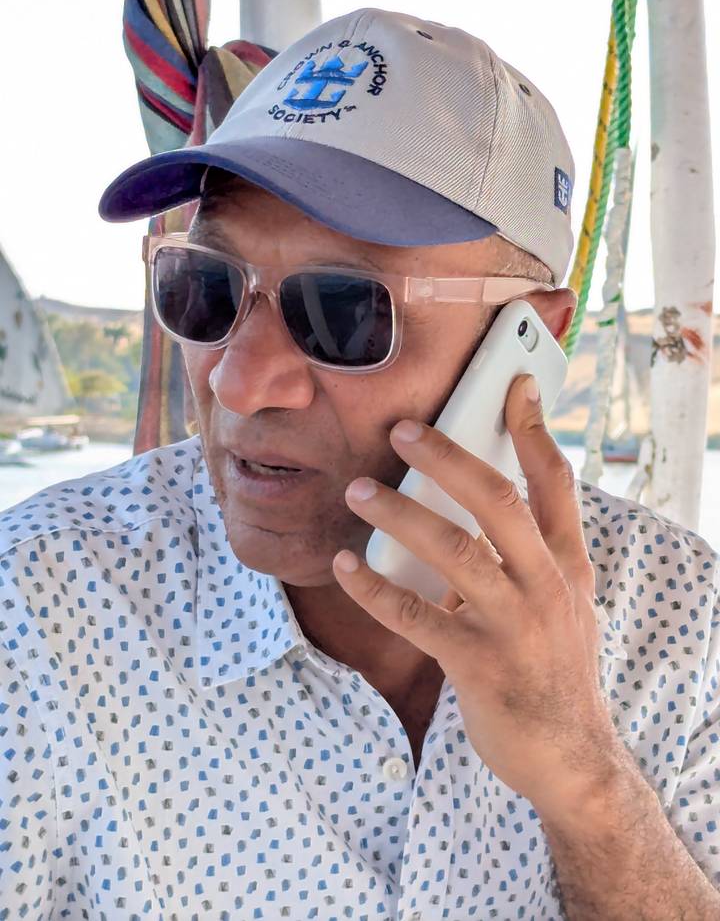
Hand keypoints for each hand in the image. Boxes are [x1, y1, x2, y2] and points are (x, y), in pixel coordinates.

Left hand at [332, 373, 623, 819]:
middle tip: (403, 430)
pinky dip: (376, 590)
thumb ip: (522, 558)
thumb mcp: (561, 605)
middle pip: (499, 503)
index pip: (555, 483)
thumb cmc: (554, 667)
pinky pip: (417, 619)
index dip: (534, 431)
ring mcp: (515, 627)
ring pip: (454, 553)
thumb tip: (457, 514)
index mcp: (567, 565)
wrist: (571, 756)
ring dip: (401, 516)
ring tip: (358, 492)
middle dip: (450, 459)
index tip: (513, 386)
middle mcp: (547, 586)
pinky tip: (347, 567)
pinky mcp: (479, 666)